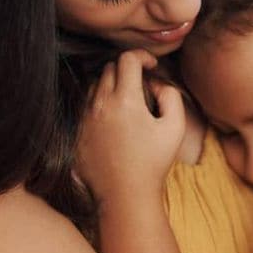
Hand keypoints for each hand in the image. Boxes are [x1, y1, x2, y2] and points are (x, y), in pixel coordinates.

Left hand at [75, 50, 185, 206]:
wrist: (125, 197)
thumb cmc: (153, 163)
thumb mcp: (175, 127)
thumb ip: (170, 95)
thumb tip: (155, 83)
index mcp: (126, 100)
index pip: (128, 59)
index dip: (142, 56)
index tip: (151, 66)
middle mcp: (101, 105)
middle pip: (109, 68)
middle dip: (127, 69)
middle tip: (141, 83)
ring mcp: (85, 118)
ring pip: (95, 85)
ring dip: (111, 84)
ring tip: (127, 100)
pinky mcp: (77, 132)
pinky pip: (85, 106)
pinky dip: (99, 103)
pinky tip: (113, 119)